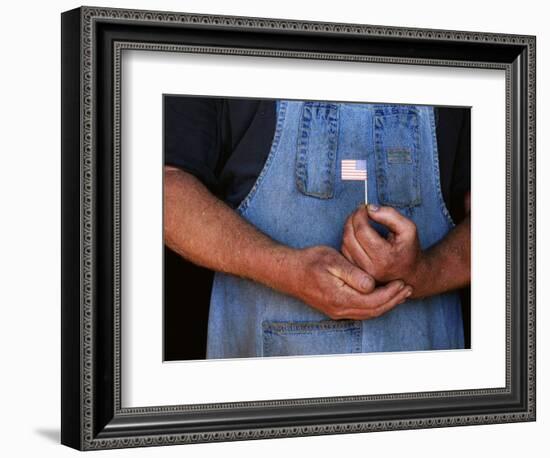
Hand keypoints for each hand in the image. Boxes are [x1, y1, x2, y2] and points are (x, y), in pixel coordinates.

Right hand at [283, 245, 412, 319]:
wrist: (288, 272)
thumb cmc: (309, 262)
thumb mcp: (331, 261)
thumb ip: (353, 274)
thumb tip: (371, 285)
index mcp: (341, 298)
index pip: (374, 301)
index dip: (391, 293)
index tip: (403, 281)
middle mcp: (340, 309)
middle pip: (374, 311)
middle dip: (393, 300)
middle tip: (407, 288)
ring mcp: (337, 311)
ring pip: (368, 313)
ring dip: (386, 304)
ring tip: (400, 293)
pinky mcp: (335, 309)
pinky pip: (361, 311)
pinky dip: (375, 305)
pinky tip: (381, 296)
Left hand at [341, 204, 425, 292]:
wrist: (409, 273)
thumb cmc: (408, 249)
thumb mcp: (408, 229)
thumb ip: (390, 215)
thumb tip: (370, 209)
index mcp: (384, 258)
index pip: (362, 231)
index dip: (360, 215)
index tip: (364, 207)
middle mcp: (370, 268)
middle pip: (350, 238)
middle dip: (351, 220)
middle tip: (359, 212)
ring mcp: (361, 272)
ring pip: (344, 244)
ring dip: (348, 229)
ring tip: (358, 221)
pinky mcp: (356, 272)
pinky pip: (344, 252)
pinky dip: (348, 239)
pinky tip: (356, 233)